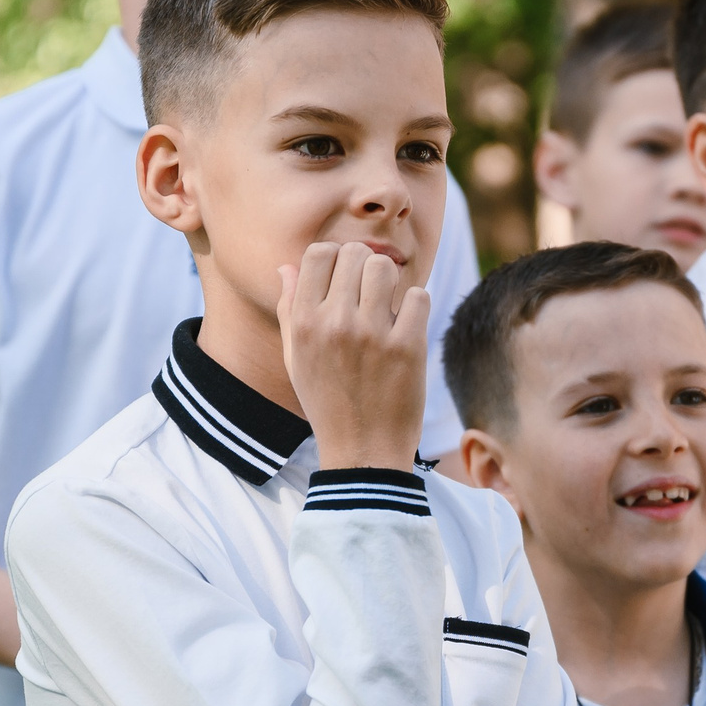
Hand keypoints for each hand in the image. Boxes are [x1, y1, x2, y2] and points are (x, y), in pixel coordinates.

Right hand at [276, 240, 430, 471]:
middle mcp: (334, 323)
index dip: (334, 256)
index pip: (317, 253)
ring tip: (388, 305)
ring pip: (385, 268)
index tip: (344, 275)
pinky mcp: (407, 347)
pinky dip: (416, 305)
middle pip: (355, 253)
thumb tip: (286, 267)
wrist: (363, 451)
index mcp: (304, 324)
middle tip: (370, 290)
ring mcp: (372, 334)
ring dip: (389, 282)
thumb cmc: (327, 404)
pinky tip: (407, 324)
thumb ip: (289, 310)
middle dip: (364, 265)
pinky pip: (418, 296)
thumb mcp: (296, 360)